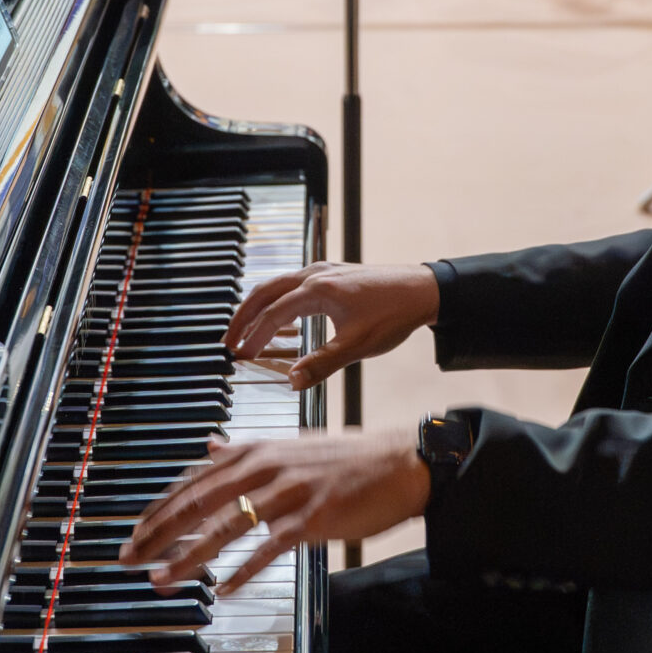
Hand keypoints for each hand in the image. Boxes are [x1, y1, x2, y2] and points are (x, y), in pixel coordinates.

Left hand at [120, 431, 428, 592]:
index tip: (134, 536)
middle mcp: (264, 468)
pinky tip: (224, 590)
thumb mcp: (288, 448)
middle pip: (196, 504)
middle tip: (130, 560)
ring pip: (224, 526)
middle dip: (157, 535)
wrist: (400, 463)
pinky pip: (269, 547)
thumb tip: (211, 448)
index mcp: (253, 453)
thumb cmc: (344, 460)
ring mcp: (287, 492)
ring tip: (163, 578)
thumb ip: (245, 453)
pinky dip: (244, 570)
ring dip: (188, 556)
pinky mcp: (312, 517)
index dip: (158, 511)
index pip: (192, 484)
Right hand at [225, 261, 438, 389]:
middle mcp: (315, 274)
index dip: (254, 337)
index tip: (239, 355)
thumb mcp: (357, 346)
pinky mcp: (331, 272)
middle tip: (228, 340)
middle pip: (265, 293)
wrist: (423, 290)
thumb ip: (321, 364)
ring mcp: (322, 270)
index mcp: (317, 289)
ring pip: (276, 286)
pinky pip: (291, 284)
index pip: (273, 315)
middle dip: (243, 317)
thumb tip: (293, 382)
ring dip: (257, 307)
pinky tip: (279, 317)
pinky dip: (276, 300)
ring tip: (244, 329)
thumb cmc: (394, 314)